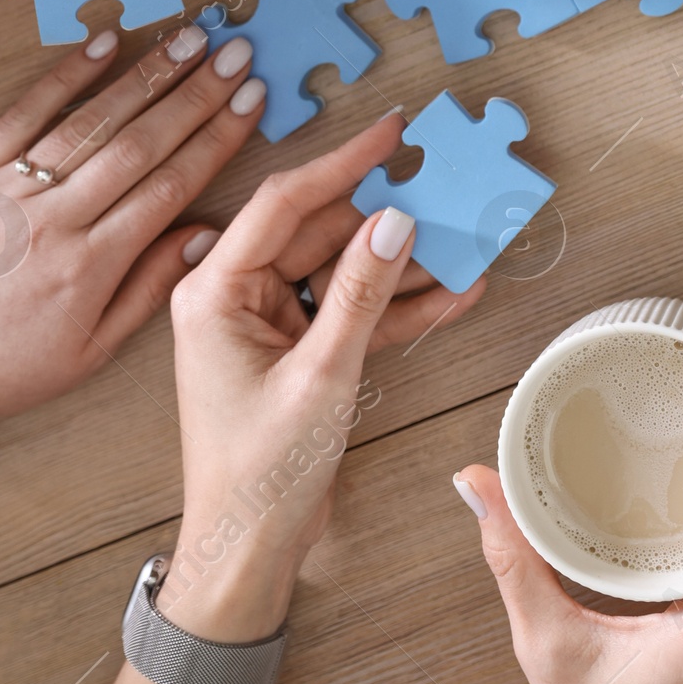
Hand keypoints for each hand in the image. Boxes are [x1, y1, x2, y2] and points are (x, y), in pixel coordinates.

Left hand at [0, 20, 269, 506]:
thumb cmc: (2, 369)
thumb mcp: (89, 353)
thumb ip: (149, 288)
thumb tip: (206, 233)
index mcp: (91, 266)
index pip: (171, 184)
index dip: (217, 137)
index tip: (252, 100)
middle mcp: (55, 219)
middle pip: (142, 142)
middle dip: (196, 93)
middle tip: (236, 52)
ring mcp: (10, 189)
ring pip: (92, 119)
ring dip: (147, 73)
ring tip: (190, 38)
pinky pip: (25, 112)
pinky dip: (67, 74)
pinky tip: (105, 42)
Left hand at [160, 116, 483, 637]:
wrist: (246, 550)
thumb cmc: (258, 473)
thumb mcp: (320, 376)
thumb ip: (360, 294)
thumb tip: (395, 222)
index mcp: (214, 291)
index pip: (283, 203)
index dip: (342, 163)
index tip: (392, 133)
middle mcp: (234, 296)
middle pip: (319, 232)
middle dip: (386, 215)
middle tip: (447, 187)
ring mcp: (268, 324)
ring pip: (344, 271)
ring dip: (404, 263)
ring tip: (469, 238)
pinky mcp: (297, 352)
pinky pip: (352, 312)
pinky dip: (399, 306)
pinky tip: (456, 290)